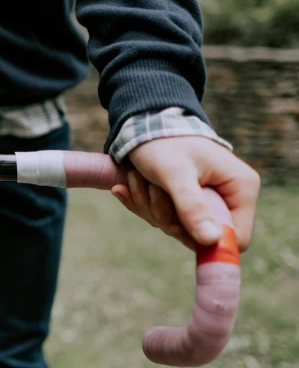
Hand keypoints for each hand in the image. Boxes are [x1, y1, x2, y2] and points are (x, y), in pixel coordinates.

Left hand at [111, 137, 259, 250]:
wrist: (141, 124)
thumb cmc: (162, 143)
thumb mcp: (175, 174)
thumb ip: (192, 207)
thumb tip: (211, 241)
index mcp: (241, 188)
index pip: (237, 237)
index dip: (207, 242)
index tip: (176, 228)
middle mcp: (228, 197)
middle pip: (199, 236)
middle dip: (166, 217)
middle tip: (152, 189)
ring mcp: (205, 201)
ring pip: (176, 228)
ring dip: (149, 207)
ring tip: (137, 178)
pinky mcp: (184, 202)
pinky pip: (162, 218)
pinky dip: (142, 204)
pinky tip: (126, 185)